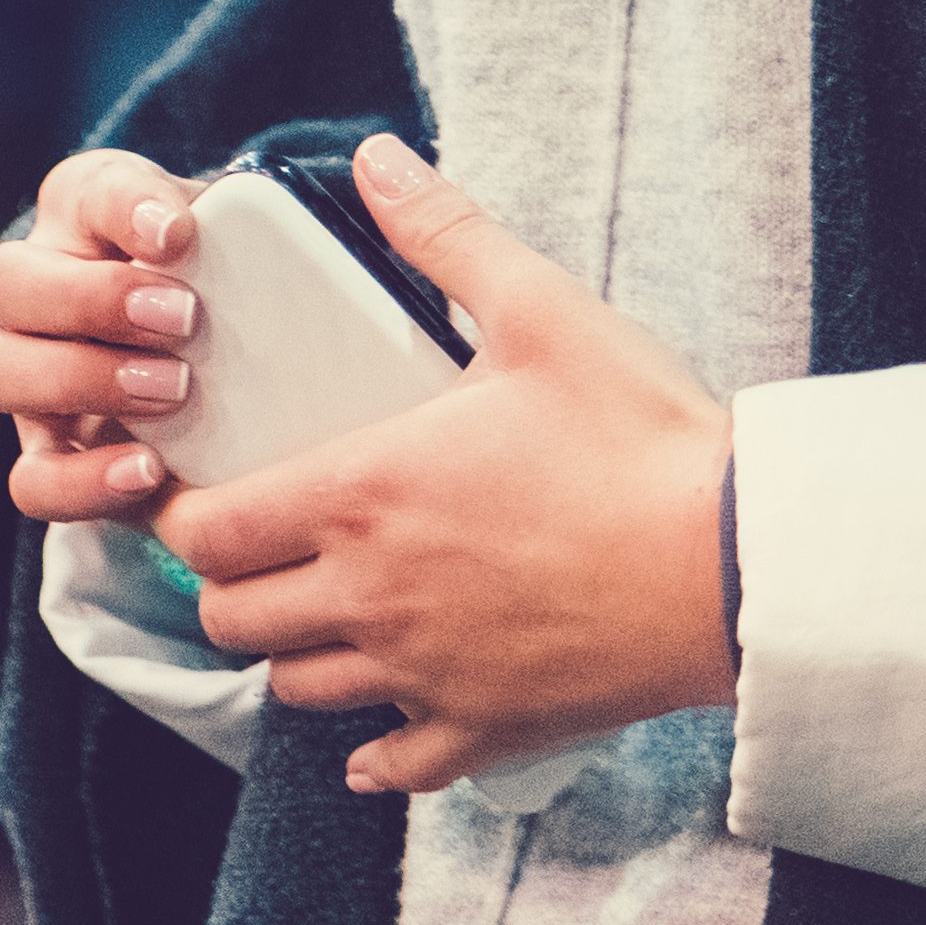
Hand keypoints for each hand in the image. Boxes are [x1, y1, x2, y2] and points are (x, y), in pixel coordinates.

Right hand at [0, 147, 203, 528]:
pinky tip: (147, 471)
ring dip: (80, 380)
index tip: (179, 233)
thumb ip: (241, 224)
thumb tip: (244, 236)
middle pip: (4, 281)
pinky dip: (82, 480)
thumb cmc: (226, 281)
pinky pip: (30, 479)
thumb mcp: (236, 235)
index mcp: (81, 213)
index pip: (84, 191)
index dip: (124, 209)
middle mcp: (30, 288)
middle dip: (90, 301)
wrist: (229, 354)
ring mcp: (25, 374)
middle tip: (181, 320)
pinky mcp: (47, 455)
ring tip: (172, 391)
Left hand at [150, 135, 732, 794]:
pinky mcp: (488, 728)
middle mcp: (372, 596)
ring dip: (296, 652)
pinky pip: (394, 765)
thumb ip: (445, 235)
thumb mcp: (542, 311)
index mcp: (363, 495)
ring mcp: (426, 673)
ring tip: (331, 610)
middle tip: (264, 549)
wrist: (740, 564)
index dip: (186, 516)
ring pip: (299, 689)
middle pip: (232, 622)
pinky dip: (375, 750)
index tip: (207, 492)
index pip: (205, 534)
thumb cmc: (642, 437)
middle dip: (230, 587)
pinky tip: (381, 729)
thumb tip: (379, 159)